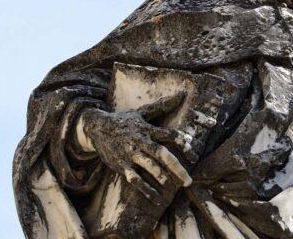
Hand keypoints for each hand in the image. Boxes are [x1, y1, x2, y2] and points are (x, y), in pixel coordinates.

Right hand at [79, 93, 194, 205]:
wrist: (97, 128)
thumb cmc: (124, 120)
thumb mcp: (142, 112)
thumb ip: (163, 106)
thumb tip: (182, 94)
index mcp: (148, 129)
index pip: (170, 136)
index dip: (184, 145)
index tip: (195, 158)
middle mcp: (140, 141)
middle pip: (161, 154)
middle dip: (176, 168)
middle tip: (188, 181)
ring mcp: (130, 155)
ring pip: (148, 167)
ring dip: (162, 179)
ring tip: (174, 189)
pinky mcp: (121, 166)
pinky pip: (135, 180)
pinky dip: (146, 190)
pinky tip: (157, 199)